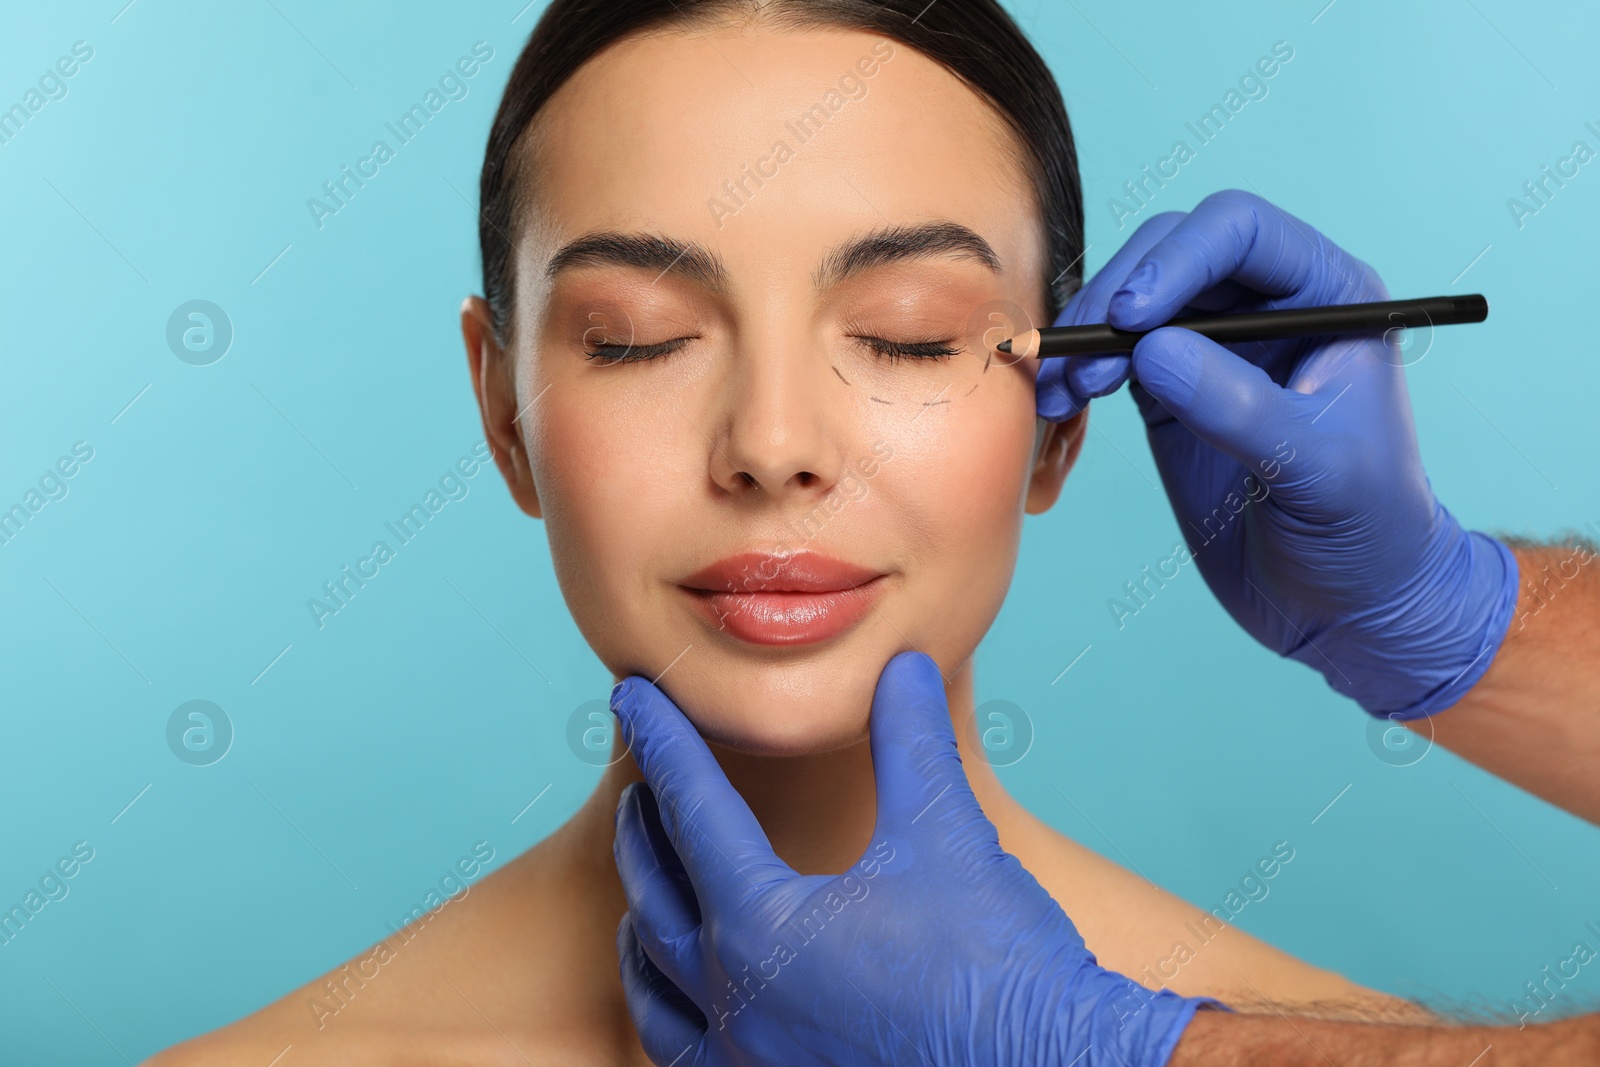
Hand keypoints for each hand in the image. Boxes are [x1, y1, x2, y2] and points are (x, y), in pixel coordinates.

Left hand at [611, 651, 1214, 1065]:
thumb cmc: (994, 967)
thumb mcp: (949, 836)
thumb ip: (913, 744)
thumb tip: (902, 667)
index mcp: (761, 925)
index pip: (692, 808)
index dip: (663, 741)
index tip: (633, 695)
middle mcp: (735, 1000)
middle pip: (655, 896)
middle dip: (643, 832)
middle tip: (640, 790)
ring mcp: (748, 1063)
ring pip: (657, 990)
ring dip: (644, 930)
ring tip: (644, 898)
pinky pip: (687, 1057)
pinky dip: (671, 1013)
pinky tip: (689, 1003)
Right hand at [1035, 190, 1518, 718]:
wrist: (1348, 605)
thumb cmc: (1368, 532)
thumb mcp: (1316, 469)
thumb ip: (1238, 405)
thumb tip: (1150, 349)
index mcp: (1328, 296)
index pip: (1242, 231)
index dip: (1180, 256)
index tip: (1132, 314)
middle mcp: (1267, 305)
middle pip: (1172, 251)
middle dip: (1117, 294)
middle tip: (1081, 356)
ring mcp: (1214, 347)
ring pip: (1131, 298)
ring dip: (1086, 334)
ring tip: (1060, 388)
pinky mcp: (1169, 394)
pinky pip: (1112, 356)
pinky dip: (1077, 373)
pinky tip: (1058, 404)